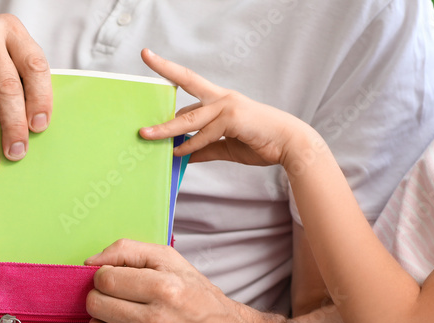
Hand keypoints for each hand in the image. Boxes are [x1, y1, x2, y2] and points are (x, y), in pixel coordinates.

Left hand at [84, 239, 268, 322]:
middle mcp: (156, 322)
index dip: (105, 277)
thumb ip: (128, 251)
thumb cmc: (198, 298)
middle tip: (120, 300)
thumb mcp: (172, 261)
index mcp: (164, 288)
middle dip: (102, 298)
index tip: (118, 281)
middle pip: (95, 304)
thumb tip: (89, 262)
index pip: (104, 279)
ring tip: (124, 321)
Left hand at [138, 49, 315, 170]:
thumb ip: (204, 149)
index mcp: (219, 100)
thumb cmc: (260, 141)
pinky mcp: (233, 118)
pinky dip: (191, 145)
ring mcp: (227, 106)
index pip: (189, 81)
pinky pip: (205, 134)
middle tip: (145, 62)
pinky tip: (179, 152)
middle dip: (165, 71)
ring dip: (166, 129)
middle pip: (187, 82)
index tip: (150, 56)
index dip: (169, 70)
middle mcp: (222, 98)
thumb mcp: (226, 147)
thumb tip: (182, 155)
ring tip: (146, 135)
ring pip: (190, 118)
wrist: (289, 144)